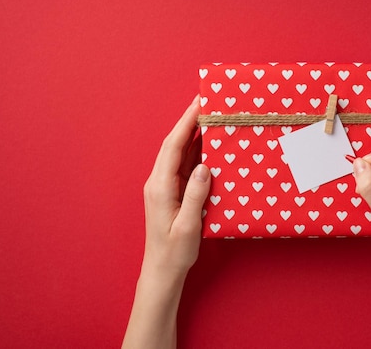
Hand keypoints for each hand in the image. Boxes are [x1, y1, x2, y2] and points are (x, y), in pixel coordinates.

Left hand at [141, 95, 210, 280]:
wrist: (162, 270)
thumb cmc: (174, 251)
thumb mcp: (187, 225)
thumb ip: (194, 194)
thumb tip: (204, 166)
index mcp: (160, 186)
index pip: (173, 146)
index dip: (186, 122)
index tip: (199, 103)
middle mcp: (159, 181)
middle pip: (175, 143)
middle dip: (189, 121)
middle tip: (207, 102)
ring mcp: (165, 186)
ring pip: (180, 153)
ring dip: (193, 134)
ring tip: (211, 117)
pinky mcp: (172, 192)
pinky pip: (184, 166)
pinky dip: (196, 152)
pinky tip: (209, 145)